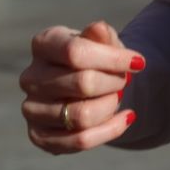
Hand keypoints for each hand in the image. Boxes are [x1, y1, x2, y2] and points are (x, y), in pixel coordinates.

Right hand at [19, 20, 141, 153]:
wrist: (91, 85)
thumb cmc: (98, 58)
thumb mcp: (105, 42)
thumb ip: (103, 36)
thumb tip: (98, 28)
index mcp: (44, 45)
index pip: (76, 52)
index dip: (113, 59)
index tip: (138, 63)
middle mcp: (30, 77)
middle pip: (83, 84)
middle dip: (114, 83)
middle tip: (124, 81)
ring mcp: (31, 108)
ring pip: (81, 116)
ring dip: (111, 106)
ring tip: (117, 97)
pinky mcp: (39, 135)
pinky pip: (79, 141)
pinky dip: (110, 130)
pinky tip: (126, 117)